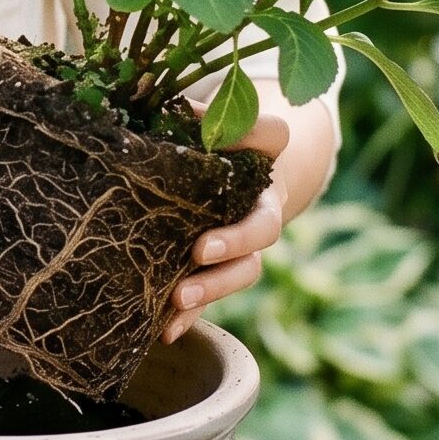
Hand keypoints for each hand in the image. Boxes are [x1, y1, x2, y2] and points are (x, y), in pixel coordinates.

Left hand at [161, 112, 289, 342]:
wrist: (227, 187)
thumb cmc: (209, 150)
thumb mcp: (203, 130)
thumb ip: (195, 118)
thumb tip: (178, 109)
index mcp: (259, 161)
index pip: (272, 137)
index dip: (254, 135)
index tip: (219, 144)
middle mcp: (260, 206)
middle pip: (263, 228)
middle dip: (235, 241)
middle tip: (200, 250)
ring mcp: (245, 245)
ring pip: (245, 271)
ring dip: (214, 287)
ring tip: (179, 299)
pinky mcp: (221, 273)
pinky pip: (214, 299)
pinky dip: (191, 316)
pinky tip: (166, 330)